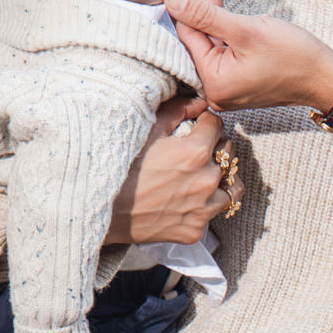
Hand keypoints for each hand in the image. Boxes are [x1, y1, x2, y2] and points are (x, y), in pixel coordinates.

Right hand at [113, 55, 228, 248]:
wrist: (101, 212)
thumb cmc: (120, 166)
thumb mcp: (146, 130)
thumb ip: (177, 110)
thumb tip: (199, 102)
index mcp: (196, 152)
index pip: (217, 126)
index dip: (206, 123)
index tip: (197, 127)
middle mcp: (206, 181)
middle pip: (228, 155)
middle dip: (216, 149)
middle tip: (198, 151)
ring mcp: (203, 208)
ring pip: (231, 188)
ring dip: (221, 179)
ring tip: (204, 177)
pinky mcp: (196, 230)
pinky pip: (212, 213)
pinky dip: (205, 205)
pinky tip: (187, 200)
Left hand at [167, 0, 332, 116]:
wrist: (325, 77)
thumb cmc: (292, 56)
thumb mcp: (246, 29)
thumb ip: (205, 14)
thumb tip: (171, 0)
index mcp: (213, 83)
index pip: (187, 37)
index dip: (189, 6)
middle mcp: (215, 90)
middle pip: (198, 38)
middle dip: (206, 5)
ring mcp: (227, 86)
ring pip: (212, 39)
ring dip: (218, 10)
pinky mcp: (238, 79)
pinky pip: (225, 48)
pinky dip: (229, 26)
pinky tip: (233, 2)